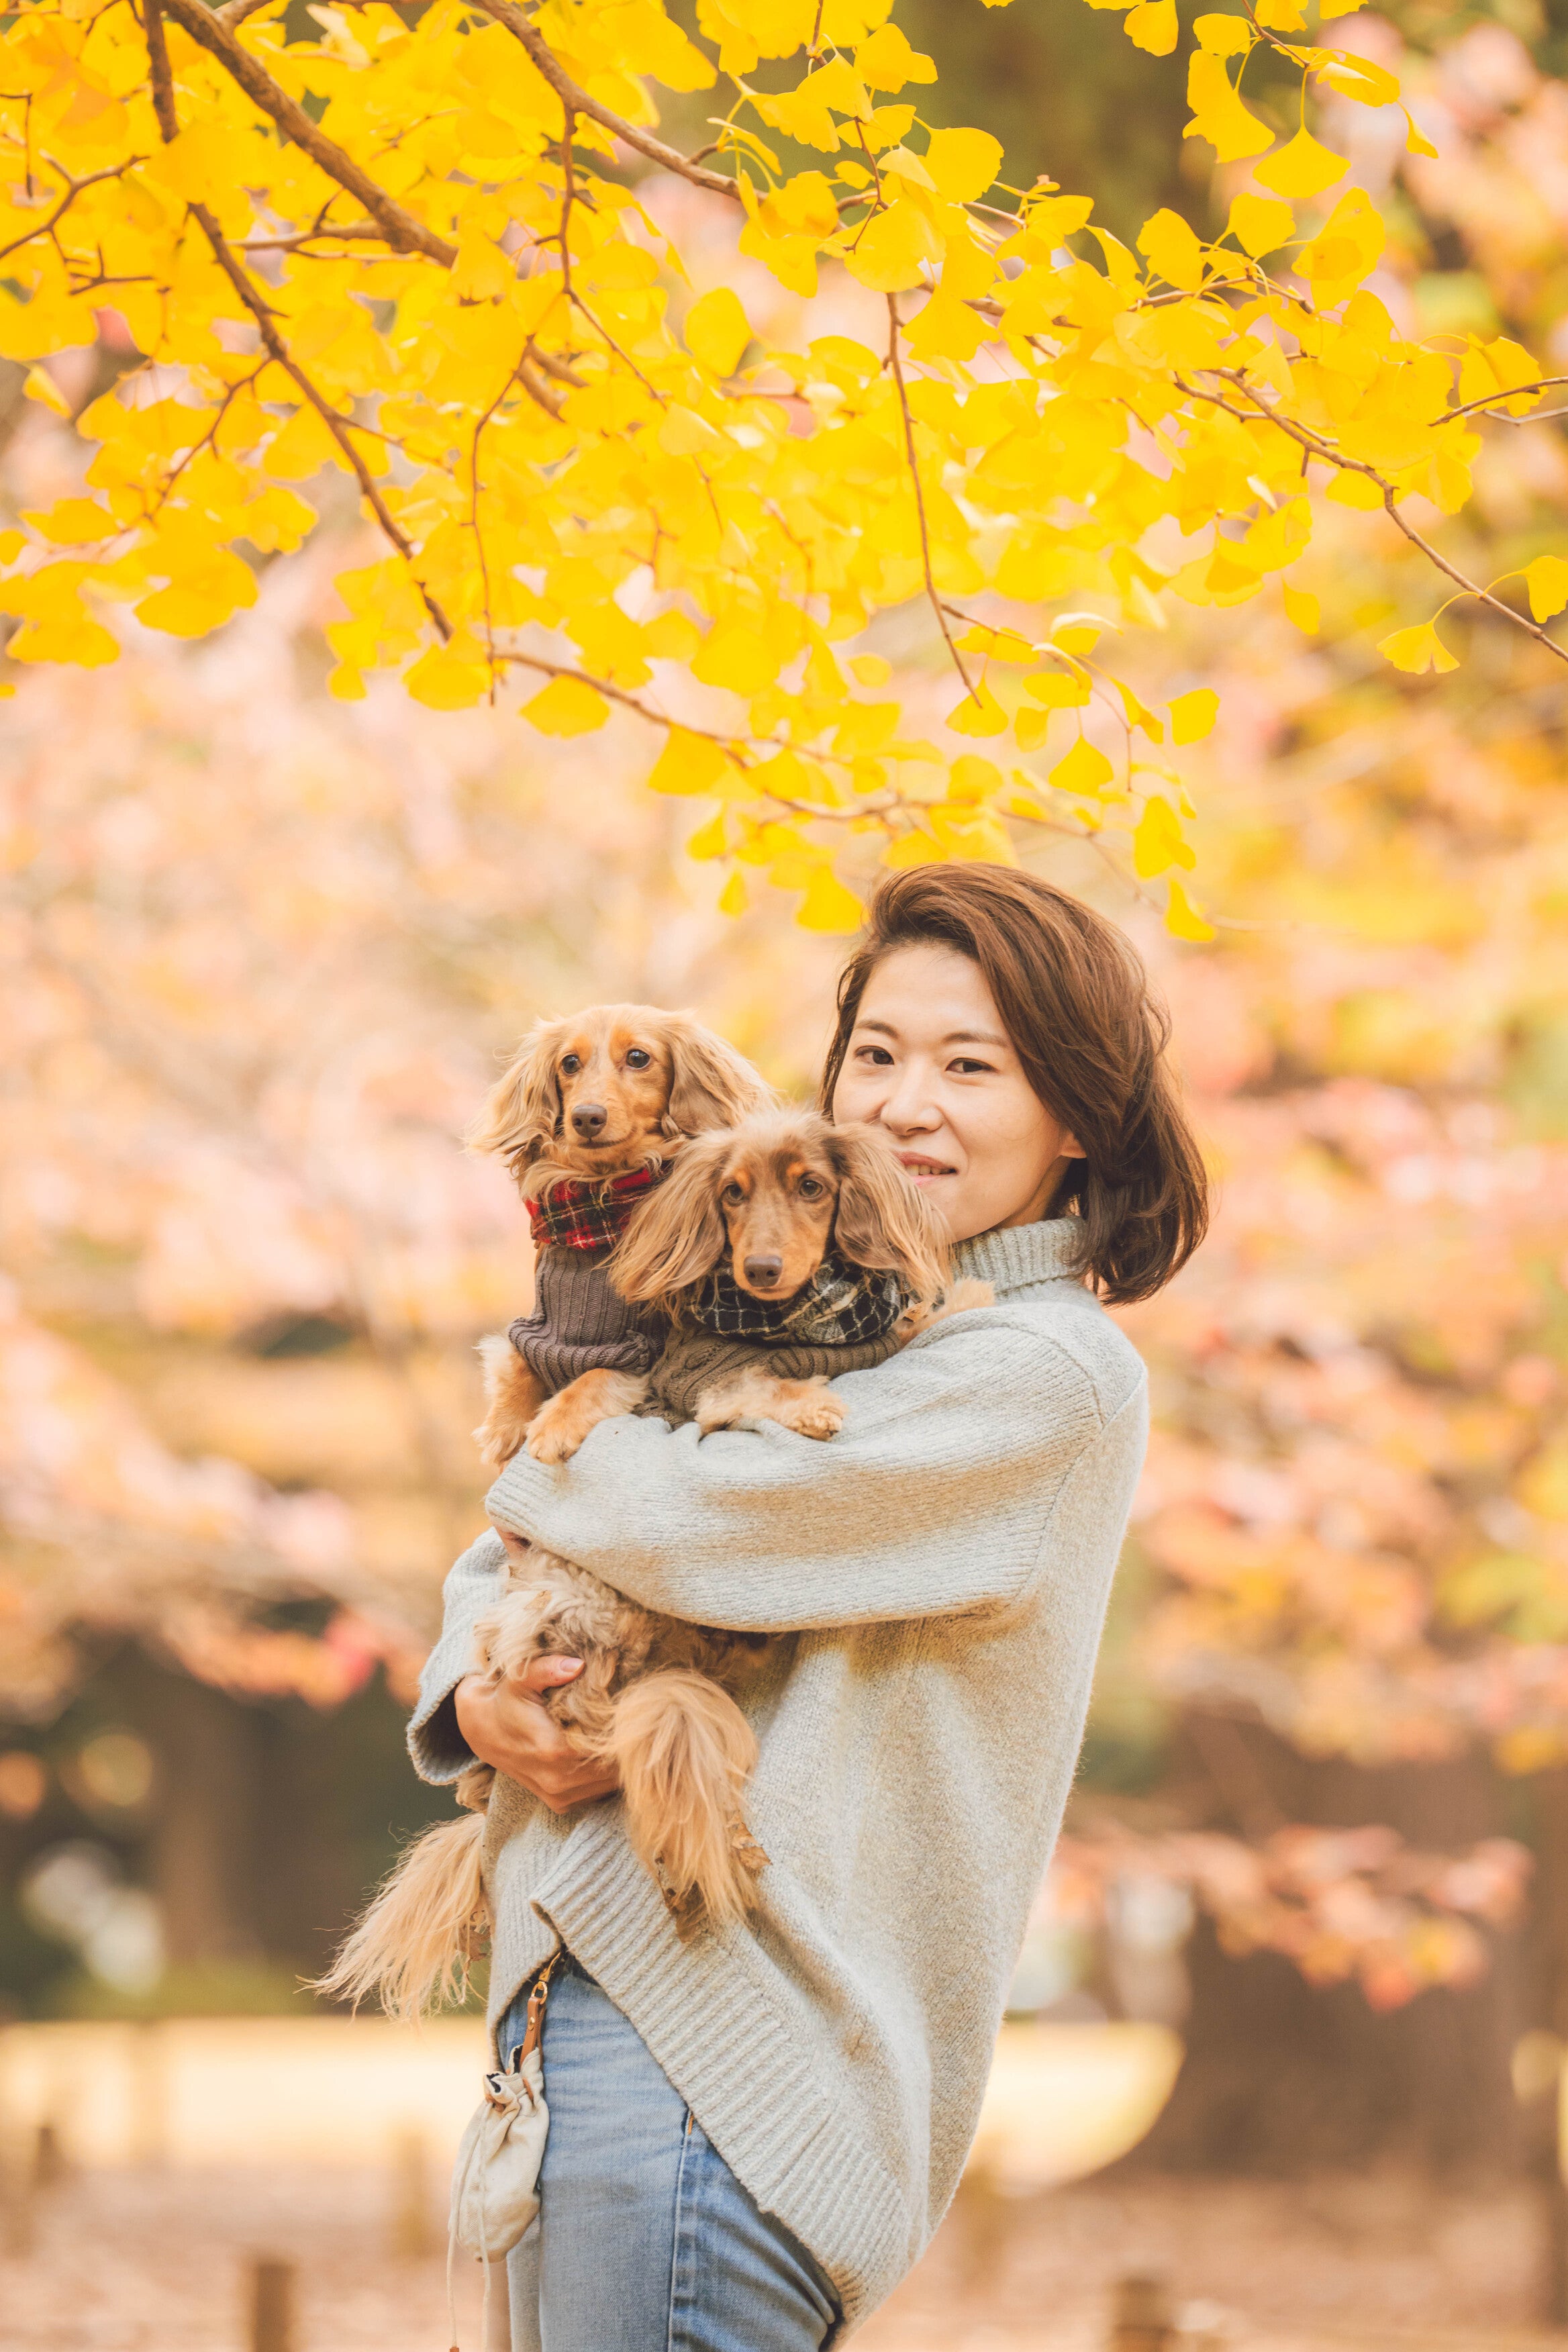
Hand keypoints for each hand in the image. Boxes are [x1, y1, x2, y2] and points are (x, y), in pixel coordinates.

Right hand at [454, 1658, 619, 1814]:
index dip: (625, 1732)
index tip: (633, 1713)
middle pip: (615, 1770)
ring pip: (609, 1785)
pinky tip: (603, 1753)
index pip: (609, 1748)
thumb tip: (577, 1665)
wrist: (484, 1731)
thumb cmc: (507, 1700)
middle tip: (635, 1724)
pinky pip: (597, 1793)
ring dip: (618, 1764)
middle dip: (627, 1749)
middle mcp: (558, 1781)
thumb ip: (548, 1668)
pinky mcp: (560, 1805)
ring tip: (621, 1737)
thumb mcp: (522, 1678)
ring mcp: (559, 1797)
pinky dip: (605, 1776)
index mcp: (554, 1751)